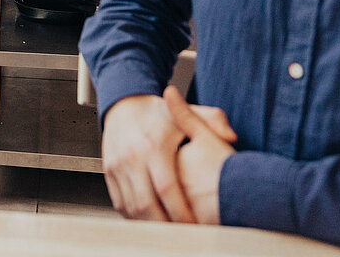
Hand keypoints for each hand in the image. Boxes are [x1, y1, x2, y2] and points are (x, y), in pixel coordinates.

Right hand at [100, 93, 236, 222]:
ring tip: (169, 230)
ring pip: (132, 207)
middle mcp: (132, 156)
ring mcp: (117, 165)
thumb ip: (213, 121)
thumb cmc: (157, 113)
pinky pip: (120, 203)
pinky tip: (150, 218)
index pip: (167, 189)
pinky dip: (135, 216)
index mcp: (154, 145)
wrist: (123, 104)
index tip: (194, 225)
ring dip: (150, 224)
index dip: (181, 212)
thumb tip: (231, 136)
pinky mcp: (108, 172)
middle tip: (183, 234)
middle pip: (146, 204)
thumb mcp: (188, 111)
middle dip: (165, 226)